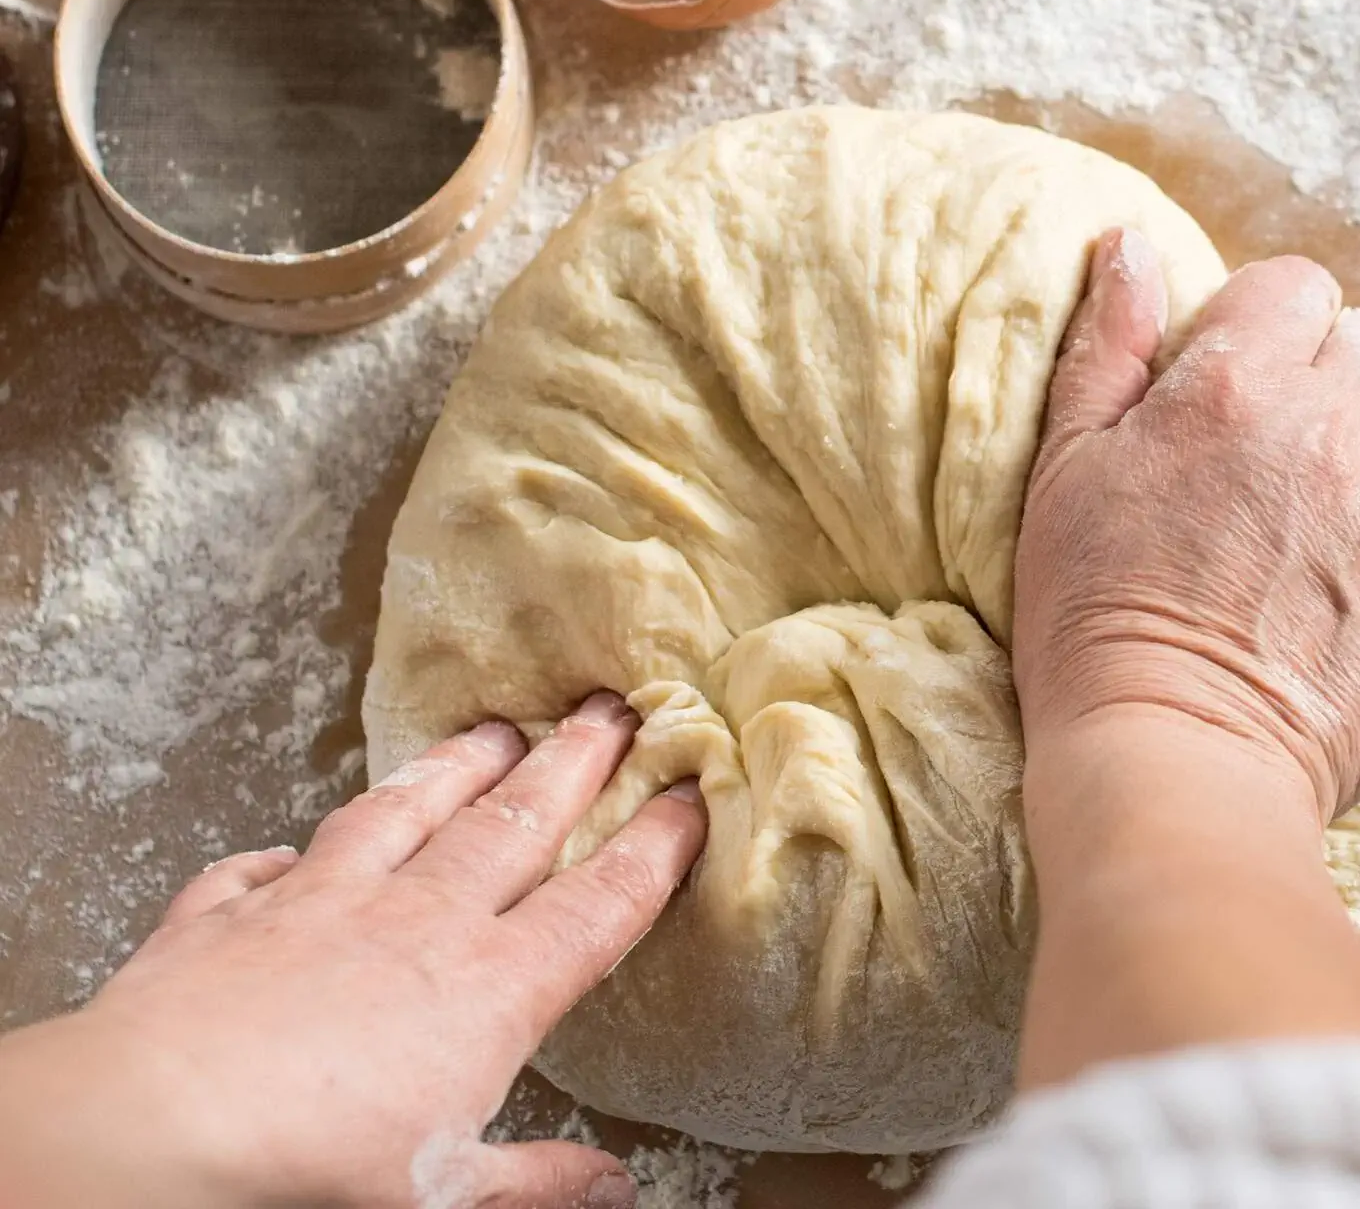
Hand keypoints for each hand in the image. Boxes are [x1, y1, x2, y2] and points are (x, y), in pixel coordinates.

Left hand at [0, 693, 705, 1208]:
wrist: (161, 1124)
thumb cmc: (309, 1167)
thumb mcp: (447, 1192)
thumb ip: (537, 1180)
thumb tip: (613, 1187)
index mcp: (491, 990)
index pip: (599, 904)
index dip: (655, 846)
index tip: (689, 796)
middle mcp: (420, 922)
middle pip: (518, 822)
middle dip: (576, 762)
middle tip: (613, 710)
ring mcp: (325, 901)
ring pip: (410, 811)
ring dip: (459, 767)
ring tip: (497, 728)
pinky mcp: (234, 909)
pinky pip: (262, 869)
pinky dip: (279, 857)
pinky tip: (287, 848)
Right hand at [1014, 230, 1359, 825]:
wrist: (1170, 762)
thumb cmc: (1091, 619)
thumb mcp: (1063, 470)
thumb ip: (1108, 347)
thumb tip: (1133, 245)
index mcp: (1237, 384)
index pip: (1296, 287)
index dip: (1263, 330)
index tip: (1237, 390)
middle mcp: (1336, 428)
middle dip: (1332, 382)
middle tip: (1280, 460)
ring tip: (1347, 503)